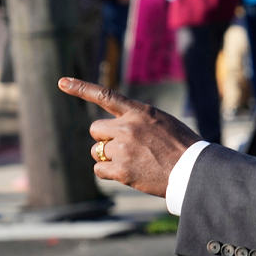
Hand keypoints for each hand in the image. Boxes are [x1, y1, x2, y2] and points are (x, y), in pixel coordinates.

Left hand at [57, 77, 199, 196]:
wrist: (193, 170)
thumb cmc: (183, 147)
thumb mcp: (163, 123)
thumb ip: (139, 121)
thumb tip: (116, 131)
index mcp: (140, 111)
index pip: (106, 95)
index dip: (81, 88)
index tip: (61, 82)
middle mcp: (128, 127)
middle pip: (96, 129)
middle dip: (105, 138)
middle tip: (124, 147)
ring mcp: (123, 148)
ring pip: (98, 151)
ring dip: (110, 157)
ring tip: (135, 162)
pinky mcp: (121, 169)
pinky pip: (99, 169)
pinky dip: (109, 172)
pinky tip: (129, 173)